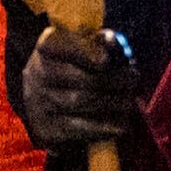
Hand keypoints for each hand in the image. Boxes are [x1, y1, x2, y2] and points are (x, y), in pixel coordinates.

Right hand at [14, 24, 144, 153]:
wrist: (48, 104)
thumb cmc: (75, 68)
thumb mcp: (84, 49)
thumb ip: (100, 43)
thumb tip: (112, 41)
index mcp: (47, 47)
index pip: (63, 45)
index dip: (86, 52)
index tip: (106, 59)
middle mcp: (36, 74)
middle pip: (79, 77)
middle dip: (112, 79)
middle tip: (133, 79)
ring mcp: (39, 103)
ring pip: (81, 102)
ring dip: (113, 103)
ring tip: (128, 102)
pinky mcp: (47, 129)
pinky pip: (79, 129)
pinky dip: (104, 127)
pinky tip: (120, 125)